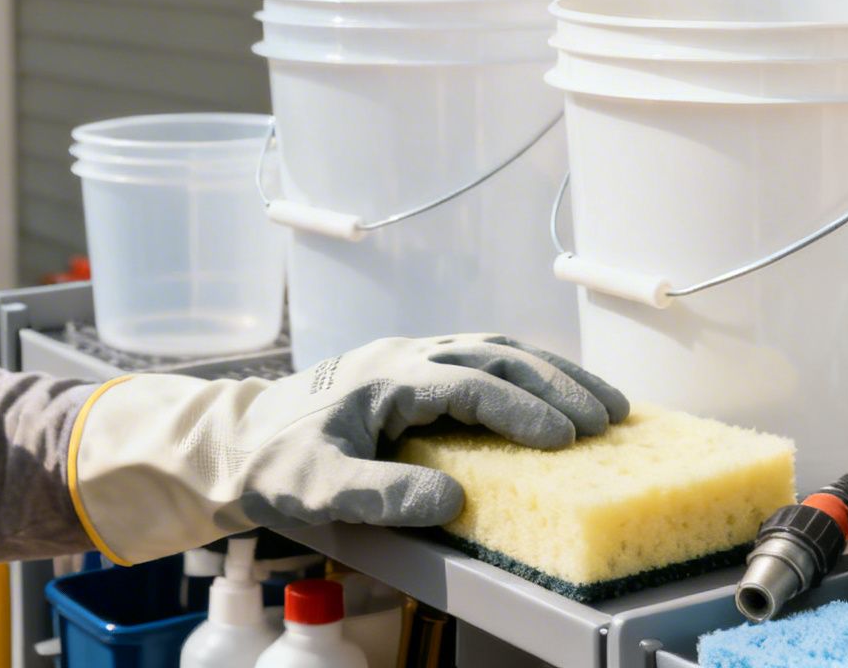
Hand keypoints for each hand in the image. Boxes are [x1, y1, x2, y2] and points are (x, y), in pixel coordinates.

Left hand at [66, 334, 628, 564]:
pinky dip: (529, 373)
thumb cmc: (278, 462)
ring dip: (553, 373)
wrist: (239, 440)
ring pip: (497, 349)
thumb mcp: (321, 487)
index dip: (521, 408)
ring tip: (606, 405)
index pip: (470, 383)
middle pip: (496, 355)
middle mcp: (406, 356)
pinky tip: (557, 395)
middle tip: (608, 420)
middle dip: (557, 385)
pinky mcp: (415, 370)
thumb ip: (382, 493)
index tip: (566, 437)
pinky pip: (484, 358)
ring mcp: (412, 357)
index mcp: (387, 377)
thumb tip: (452, 499)